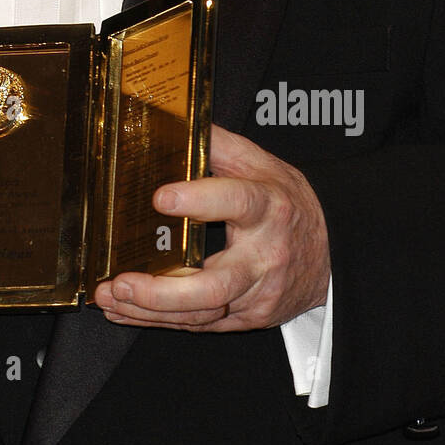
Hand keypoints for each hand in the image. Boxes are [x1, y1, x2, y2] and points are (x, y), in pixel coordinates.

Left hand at [93, 125, 329, 331]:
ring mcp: (259, 293)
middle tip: (120, 282)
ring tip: (109, 298)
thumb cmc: (288, 202)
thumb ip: (218, 145)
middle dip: (162, 291)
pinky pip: (203, 325)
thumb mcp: (261, 163)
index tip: (160, 197)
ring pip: (203, 313)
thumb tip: (174, 120)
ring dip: (150, 311)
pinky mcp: (252, 318)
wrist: (335, 251)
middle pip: (215, 285)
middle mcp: (265, 255)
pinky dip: (160, 321)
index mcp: (269, 207)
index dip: (199, 199)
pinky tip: (126, 311)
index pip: (236, 201)